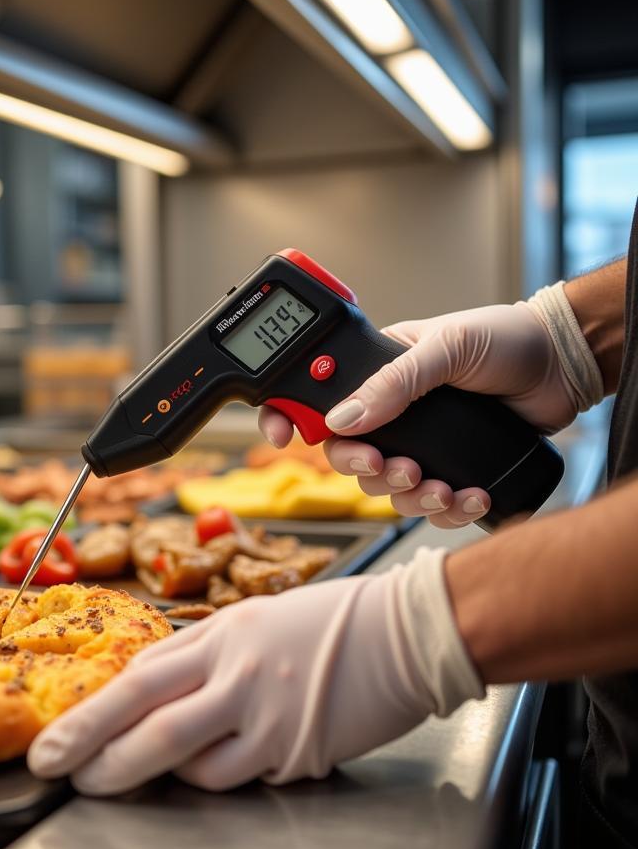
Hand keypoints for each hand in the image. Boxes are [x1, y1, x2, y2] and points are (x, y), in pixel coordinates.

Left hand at [27, 549, 482, 794]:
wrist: (406, 631)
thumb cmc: (329, 619)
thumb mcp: (252, 620)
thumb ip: (199, 654)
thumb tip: (148, 688)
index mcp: (223, 635)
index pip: (139, 679)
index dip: (90, 715)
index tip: (54, 742)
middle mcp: (239, 675)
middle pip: (152, 725)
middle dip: (97, 755)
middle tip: (59, 773)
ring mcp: (270, 718)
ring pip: (192, 766)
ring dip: (156, 776)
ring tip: (132, 774)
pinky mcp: (299, 753)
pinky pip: (243, 778)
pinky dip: (220, 776)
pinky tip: (223, 760)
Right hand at [259, 298, 579, 527]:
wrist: (565, 365)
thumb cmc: (506, 339)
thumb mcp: (446, 348)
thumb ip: (393, 381)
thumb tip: (343, 417)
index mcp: (374, 372)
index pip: (315, 397)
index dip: (290, 418)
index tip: (283, 438)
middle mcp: (390, 410)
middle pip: (347, 455)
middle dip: (367, 470)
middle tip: (398, 467)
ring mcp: (419, 441)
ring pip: (386, 487)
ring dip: (410, 497)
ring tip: (441, 487)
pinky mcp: (451, 467)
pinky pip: (430, 504)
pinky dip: (447, 510)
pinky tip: (471, 497)